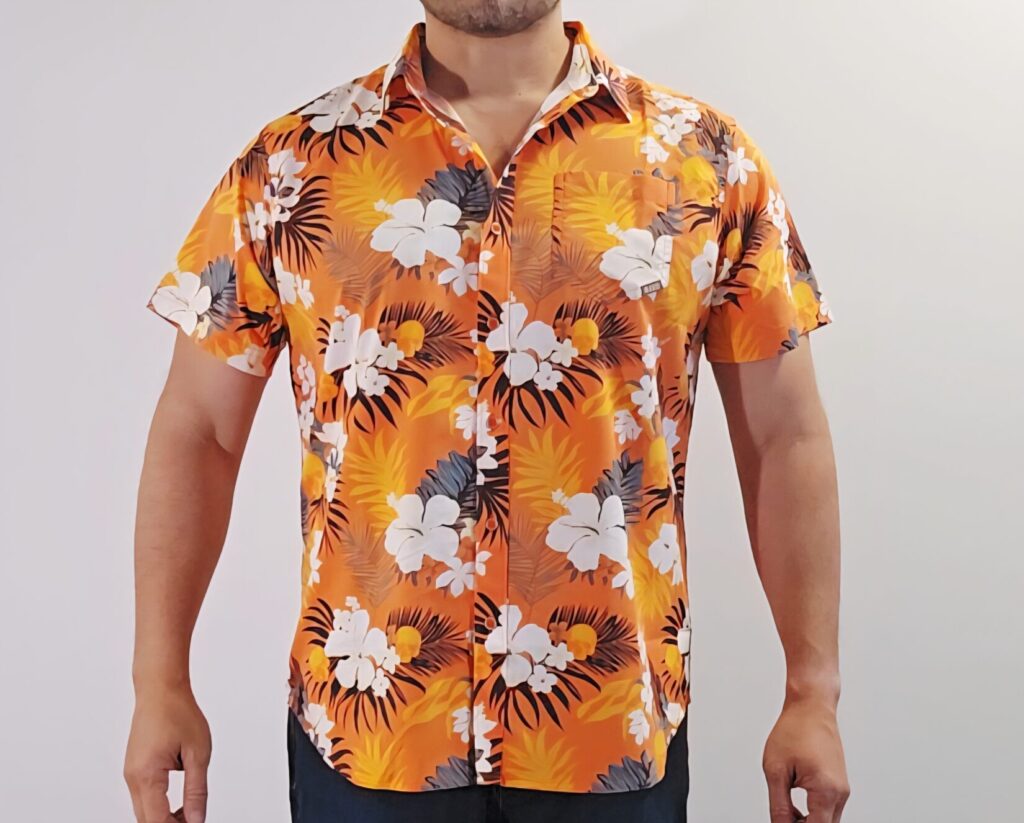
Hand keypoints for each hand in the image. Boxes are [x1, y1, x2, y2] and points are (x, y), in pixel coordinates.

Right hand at [124, 688, 210, 821]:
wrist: (160, 688)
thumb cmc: (178, 712)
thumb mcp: (198, 753)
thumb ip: (197, 790)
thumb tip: (197, 819)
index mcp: (147, 775)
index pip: (157, 821)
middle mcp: (133, 778)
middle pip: (147, 821)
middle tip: (194, 821)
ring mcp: (131, 773)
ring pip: (144, 812)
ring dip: (164, 818)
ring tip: (190, 813)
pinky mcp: (134, 769)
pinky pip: (144, 798)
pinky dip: (159, 806)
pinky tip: (178, 804)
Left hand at [763, 697, 849, 822]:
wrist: (811, 705)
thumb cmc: (795, 729)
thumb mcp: (776, 770)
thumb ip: (779, 806)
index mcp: (826, 791)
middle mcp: (840, 793)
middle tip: (781, 817)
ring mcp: (842, 789)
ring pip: (826, 820)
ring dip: (807, 821)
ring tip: (785, 810)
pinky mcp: (839, 784)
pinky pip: (828, 809)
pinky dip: (813, 812)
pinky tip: (794, 805)